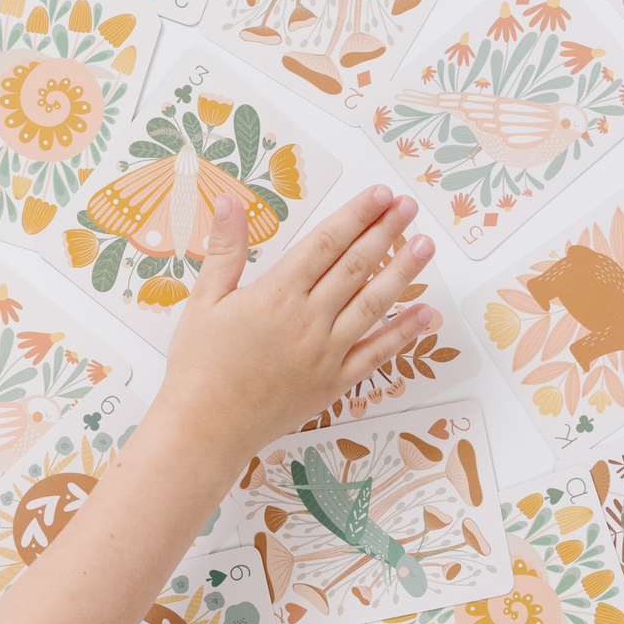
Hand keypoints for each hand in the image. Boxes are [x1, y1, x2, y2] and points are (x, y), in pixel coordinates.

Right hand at [154, 185, 433, 465]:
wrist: (206, 428)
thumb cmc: (198, 366)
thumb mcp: (204, 301)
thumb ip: (225, 250)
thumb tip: (230, 202)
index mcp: (276, 295)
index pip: (326, 244)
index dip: (356, 216)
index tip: (379, 196)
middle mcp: (308, 320)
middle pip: (356, 266)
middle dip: (385, 232)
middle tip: (410, 207)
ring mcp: (326, 353)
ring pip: (374, 304)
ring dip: (403, 273)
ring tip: (425, 246)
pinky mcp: (333, 384)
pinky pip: (376, 355)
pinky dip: (403, 334)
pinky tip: (424, 314)